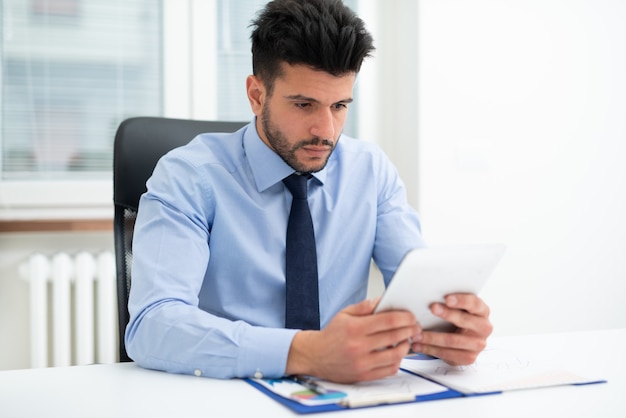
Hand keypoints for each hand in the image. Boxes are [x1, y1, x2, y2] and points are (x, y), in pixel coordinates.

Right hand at [286, 299, 419, 382]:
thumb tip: (383, 300)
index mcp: (355, 328)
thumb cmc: (331, 334)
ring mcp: (362, 362)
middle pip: (395, 336)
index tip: (411, 316)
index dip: (404, 317)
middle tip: (415, 326)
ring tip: (406, 340)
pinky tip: (396, 353)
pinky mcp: (364, 375)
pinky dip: (397, 361)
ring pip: (395, 355)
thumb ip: (365, 306)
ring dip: (406, 346)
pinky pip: (389, 369)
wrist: (315, 355)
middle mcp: (359, 346)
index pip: (388, 321)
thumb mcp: (344, 314)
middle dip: (410, 330)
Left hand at [411, 293, 491, 365]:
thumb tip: (430, 295)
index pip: (474, 304)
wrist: (466, 341)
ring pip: (452, 340)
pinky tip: (419, 346)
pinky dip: (430, 349)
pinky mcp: (469, 358)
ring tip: (416, 334)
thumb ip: (450, 303)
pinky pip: (448, 354)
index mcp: (482, 311)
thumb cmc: (459, 319)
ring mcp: (478, 344)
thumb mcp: (459, 309)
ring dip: (431, 337)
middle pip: (464, 320)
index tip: (446, 298)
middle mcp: (484, 328)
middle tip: (431, 308)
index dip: (461, 301)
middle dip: (446, 314)